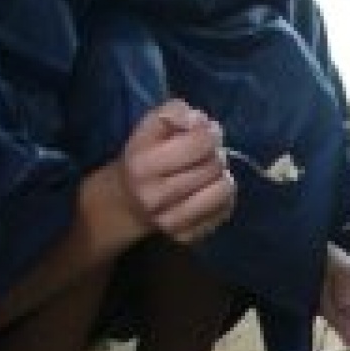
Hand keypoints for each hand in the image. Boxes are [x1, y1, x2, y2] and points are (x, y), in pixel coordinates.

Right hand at [119, 101, 235, 242]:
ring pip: (224, 190)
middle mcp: (155, 197)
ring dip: (222, 175)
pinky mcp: (185, 237)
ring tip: (209, 172)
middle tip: (205, 153)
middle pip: (214, 165)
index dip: (209, 131)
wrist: (124, 204)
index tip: (204, 131)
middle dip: (215, 153)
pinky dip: (223, 197)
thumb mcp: (147, 128)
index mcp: (143, 165)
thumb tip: (200, 122)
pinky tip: (207, 191)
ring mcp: (171, 222)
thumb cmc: (141, 157)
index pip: (200, 142)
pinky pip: (225, 210)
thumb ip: (173, 113)